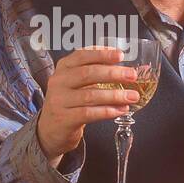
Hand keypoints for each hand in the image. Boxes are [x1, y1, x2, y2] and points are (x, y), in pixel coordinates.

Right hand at [35, 46, 140, 161]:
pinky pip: (88, 113)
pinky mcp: (64, 118)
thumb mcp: (78, 82)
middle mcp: (59, 81)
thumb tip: (127, 69)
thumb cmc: (70, 101)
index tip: (120, 55)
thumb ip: (97, 73)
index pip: (82, 55)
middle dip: (113, 73)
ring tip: (132, 96)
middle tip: (132, 75)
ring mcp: (60, 100)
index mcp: (64, 68)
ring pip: (90, 95)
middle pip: (87, 74)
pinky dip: (107, 111)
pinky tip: (121, 110)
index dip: (102, 54)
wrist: (51, 128)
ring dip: (115, 95)